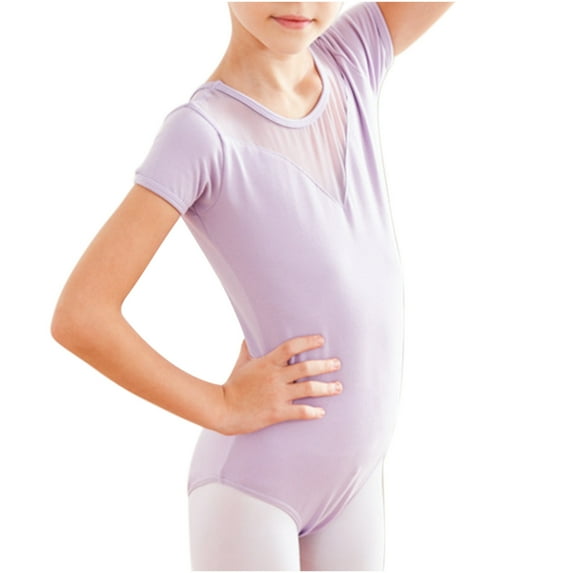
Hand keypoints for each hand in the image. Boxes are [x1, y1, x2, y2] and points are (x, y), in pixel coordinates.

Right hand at [217, 335, 342, 434]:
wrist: (222, 409)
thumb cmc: (232, 385)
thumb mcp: (241, 363)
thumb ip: (248, 349)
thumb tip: (249, 335)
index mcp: (267, 363)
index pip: (291, 347)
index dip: (308, 341)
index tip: (322, 340)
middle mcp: (275, 377)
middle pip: (306, 368)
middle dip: (325, 365)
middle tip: (337, 364)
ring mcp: (277, 395)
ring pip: (309, 389)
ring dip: (326, 388)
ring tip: (338, 387)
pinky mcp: (277, 412)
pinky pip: (300, 412)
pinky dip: (313, 412)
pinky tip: (322, 412)